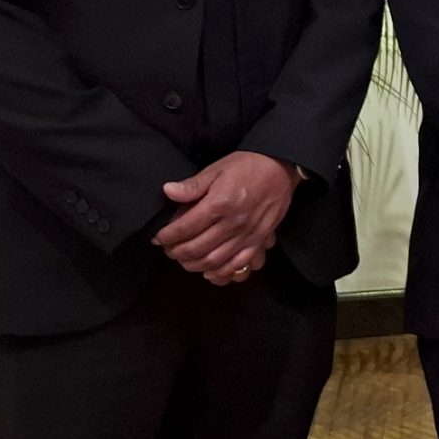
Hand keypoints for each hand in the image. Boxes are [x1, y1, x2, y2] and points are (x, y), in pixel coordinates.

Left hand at [155, 151, 300, 285]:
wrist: (281, 167)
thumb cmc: (247, 165)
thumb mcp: (216, 169)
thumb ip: (192, 185)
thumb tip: (168, 191)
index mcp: (219, 203)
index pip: (185, 227)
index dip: (167, 236)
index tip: (158, 237)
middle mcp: (232, 223)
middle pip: (196, 248)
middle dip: (177, 252)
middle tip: (168, 249)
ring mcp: (247, 235)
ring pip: (214, 261)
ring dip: (194, 265)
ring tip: (184, 260)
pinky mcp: (258, 241)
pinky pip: (237, 264)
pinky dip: (221, 273)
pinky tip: (209, 271)